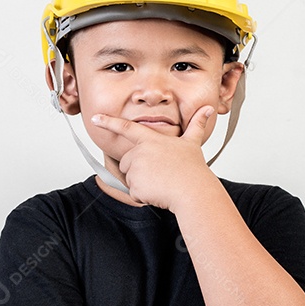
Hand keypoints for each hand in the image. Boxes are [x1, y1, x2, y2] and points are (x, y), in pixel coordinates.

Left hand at [90, 105, 217, 210]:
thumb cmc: (193, 168)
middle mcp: (140, 152)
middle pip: (127, 161)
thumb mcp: (192, 143)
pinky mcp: (135, 186)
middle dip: (139, 169)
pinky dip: (144, 196)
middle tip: (160, 173)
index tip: (95, 118)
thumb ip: (196, 125)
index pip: (126, 127)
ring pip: (130, 178)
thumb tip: (209, 109)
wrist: (192, 190)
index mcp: (151, 139)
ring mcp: (136, 169)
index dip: (109, 122)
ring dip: (143, 183)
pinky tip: (158, 192)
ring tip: (161, 182)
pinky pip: (134, 193)